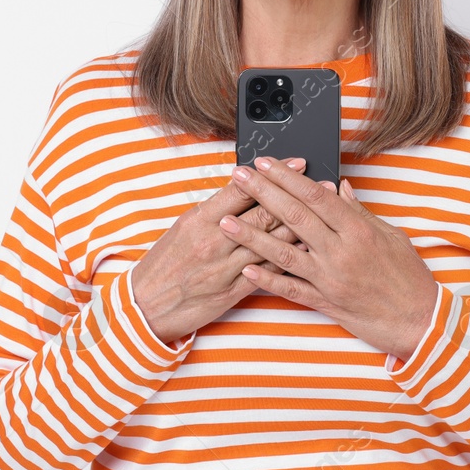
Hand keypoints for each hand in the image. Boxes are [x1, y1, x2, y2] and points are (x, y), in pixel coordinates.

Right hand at [130, 157, 311, 346]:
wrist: (146, 306)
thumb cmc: (164, 264)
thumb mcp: (182, 228)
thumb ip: (213, 210)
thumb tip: (243, 188)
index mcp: (199, 220)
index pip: (241, 190)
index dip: (272, 175)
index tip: (294, 162)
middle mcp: (214, 241)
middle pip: (262, 213)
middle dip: (295, 195)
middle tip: (320, 180)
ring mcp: (225, 267)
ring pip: (270, 241)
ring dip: (301, 224)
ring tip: (324, 210)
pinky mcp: (233, 291)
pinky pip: (267, 272)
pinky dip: (289, 258)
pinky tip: (308, 247)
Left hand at [217, 155, 440, 362]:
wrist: (419, 320)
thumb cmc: (409, 276)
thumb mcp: (392, 235)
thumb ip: (361, 212)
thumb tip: (340, 187)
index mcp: (358, 230)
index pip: (316, 195)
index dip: (287, 177)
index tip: (266, 163)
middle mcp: (341, 252)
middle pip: (294, 216)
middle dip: (263, 193)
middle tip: (239, 176)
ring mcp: (329, 278)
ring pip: (283, 252)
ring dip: (252, 235)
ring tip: (226, 220)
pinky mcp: (325, 302)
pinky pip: (290, 290)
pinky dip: (266, 279)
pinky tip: (246, 268)